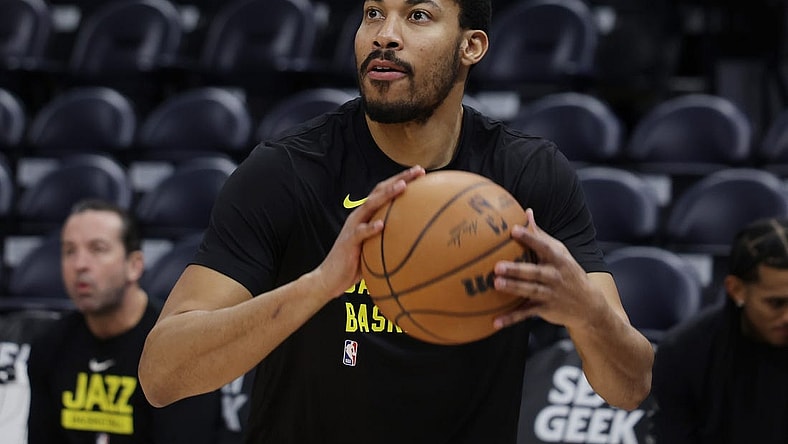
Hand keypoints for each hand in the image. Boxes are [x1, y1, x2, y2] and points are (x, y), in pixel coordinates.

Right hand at [313, 166, 425, 299]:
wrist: (330, 278)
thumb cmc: (357, 264)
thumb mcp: (377, 247)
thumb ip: (391, 239)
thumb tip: (417, 240)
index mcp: (368, 215)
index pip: (385, 192)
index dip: (402, 179)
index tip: (421, 172)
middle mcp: (360, 215)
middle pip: (380, 191)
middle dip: (400, 178)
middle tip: (418, 171)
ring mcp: (353, 227)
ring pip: (371, 205)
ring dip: (387, 194)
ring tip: (402, 186)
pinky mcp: (349, 241)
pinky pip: (360, 233)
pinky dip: (370, 228)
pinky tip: (381, 225)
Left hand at [492, 208, 607, 329]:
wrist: (589, 305)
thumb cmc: (568, 272)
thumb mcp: (560, 252)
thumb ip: (540, 235)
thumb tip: (526, 212)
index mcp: (557, 260)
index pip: (543, 246)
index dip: (529, 238)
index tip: (513, 230)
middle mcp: (554, 276)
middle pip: (534, 272)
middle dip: (517, 269)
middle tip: (498, 266)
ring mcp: (550, 294)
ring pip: (530, 291)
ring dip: (513, 289)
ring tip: (496, 284)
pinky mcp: (544, 310)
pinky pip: (526, 314)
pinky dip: (511, 318)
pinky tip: (495, 321)